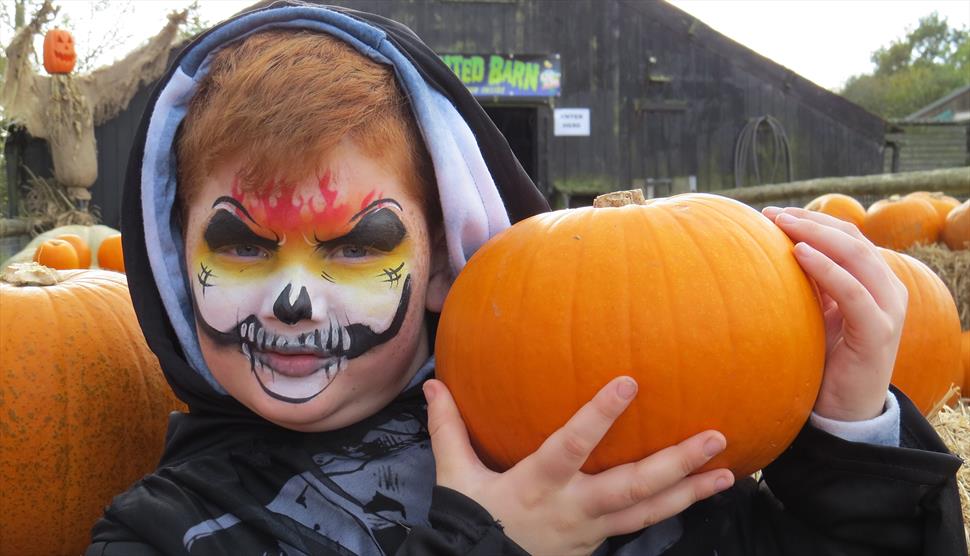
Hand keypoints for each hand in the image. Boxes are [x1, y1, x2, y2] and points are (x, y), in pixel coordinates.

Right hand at [424, 376, 733, 555]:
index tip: (629, 384)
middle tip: (714, 438)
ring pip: (648, 512)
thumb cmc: (470, 522)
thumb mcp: (454, 477)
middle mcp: (573, 508)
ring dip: (690, 492)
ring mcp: (591, 530)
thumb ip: (448, 429)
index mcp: (537, 485)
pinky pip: (641, 526)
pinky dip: (673, 509)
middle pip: (631, 488)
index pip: (572, 447)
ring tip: (729, 473)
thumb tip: (434, 384)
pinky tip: (699, 492)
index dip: (599, 418)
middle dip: (674, 464)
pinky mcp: (598, 544)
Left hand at [763, 206, 906, 420]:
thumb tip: (767, 253)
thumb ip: (808, 285)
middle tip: (772, 215)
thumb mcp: (816, 314)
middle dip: (811, 222)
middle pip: (852, 239)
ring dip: (816, 236)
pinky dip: (827, 269)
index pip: (847, 237)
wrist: (844, 411)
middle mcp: (888, 290)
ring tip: (782, 225)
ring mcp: (888, 310)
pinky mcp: (878, 333)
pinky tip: (800, 254)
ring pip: (856, 256)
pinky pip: (852, 293)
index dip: (812, 220)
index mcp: (874, 281)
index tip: (771, 214)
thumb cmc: (825, 360)